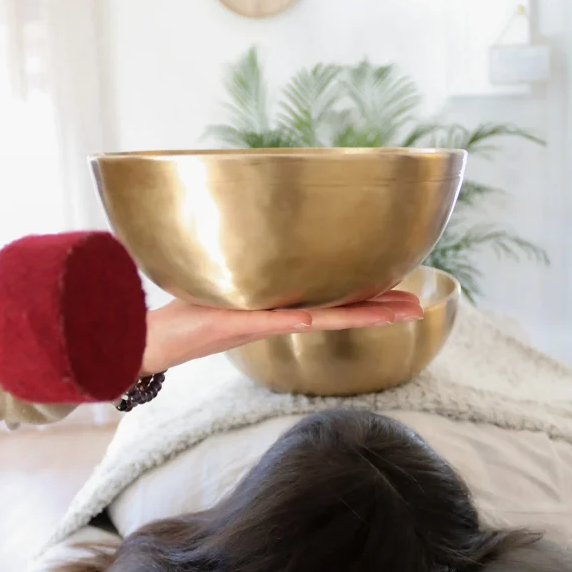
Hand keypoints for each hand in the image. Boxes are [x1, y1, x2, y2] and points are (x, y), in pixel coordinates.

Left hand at [141, 290, 422, 374]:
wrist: (152, 340)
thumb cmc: (180, 312)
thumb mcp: (218, 280)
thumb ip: (238, 264)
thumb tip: (244, 231)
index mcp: (278, 307)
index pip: (331, 300)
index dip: (366, 297)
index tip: (397, 290)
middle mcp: (279, 316)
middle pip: (341, 310)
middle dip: (381, 307)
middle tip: (419, 304)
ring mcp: (268, 322)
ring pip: (329, 316)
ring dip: (369, 314)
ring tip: (406, 311)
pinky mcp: (249, 324)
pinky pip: (293, 318)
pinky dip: (322, 315)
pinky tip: (349, 314)